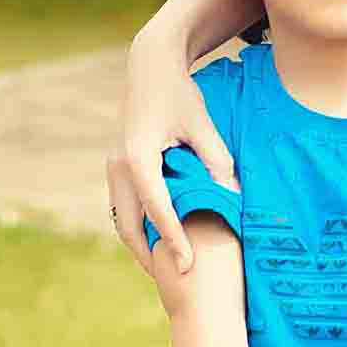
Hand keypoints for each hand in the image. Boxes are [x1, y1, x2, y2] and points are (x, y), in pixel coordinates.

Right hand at [106, 28, 238, 279]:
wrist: (150, 67)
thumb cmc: (180, 94)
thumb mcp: (202, 124)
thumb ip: (216, 161)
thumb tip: (232, 197)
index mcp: (138, 156)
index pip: (156, 208)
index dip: (172, 239)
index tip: (187, 265)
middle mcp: (119, 166)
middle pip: (127, 223)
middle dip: (148, 254)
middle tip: (174, 280)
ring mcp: (113, 167)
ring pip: (121, 218)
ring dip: (140, 243)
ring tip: (165, 266)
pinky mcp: (117, 167)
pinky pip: (124, 206)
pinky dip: (138, 226)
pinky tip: (159, 240)